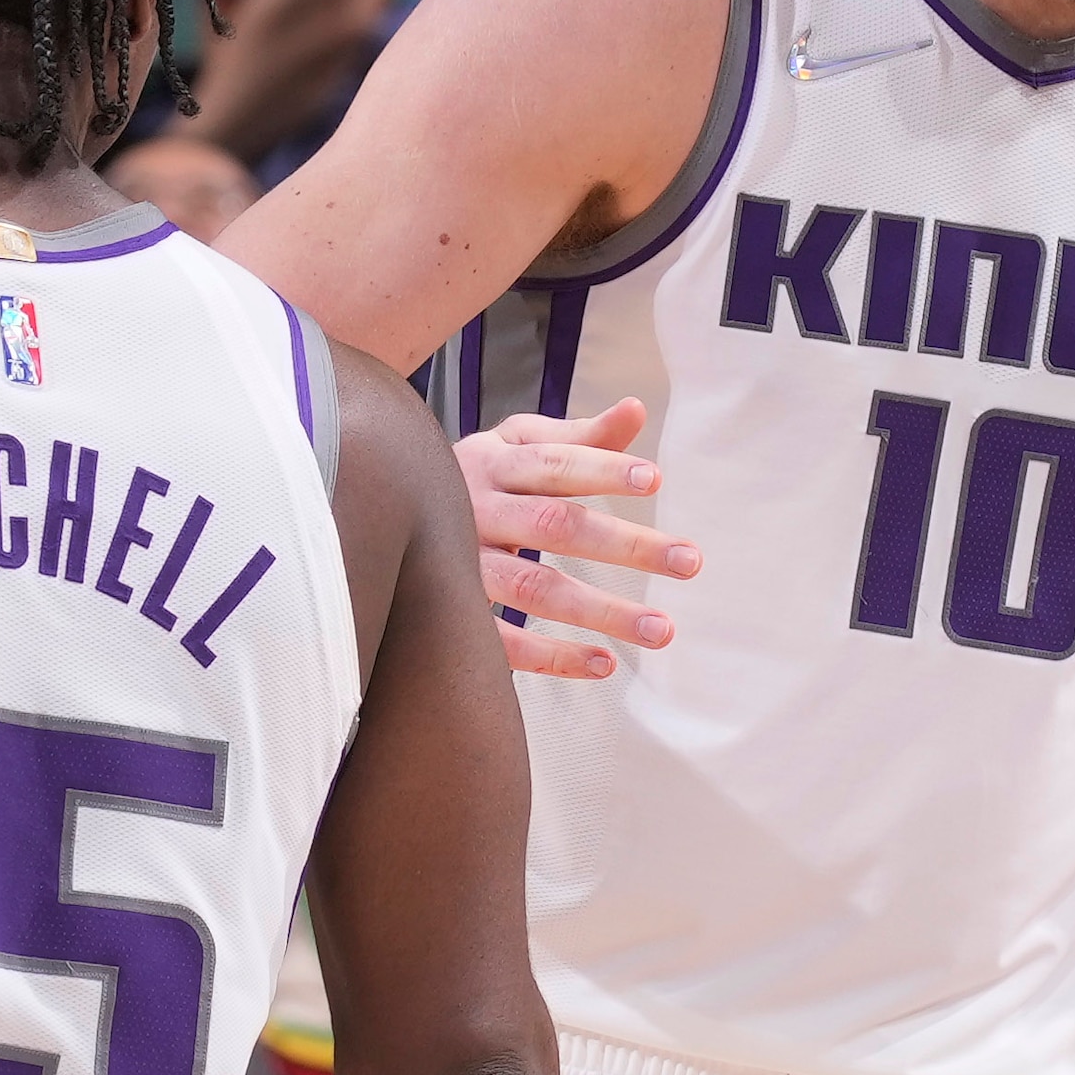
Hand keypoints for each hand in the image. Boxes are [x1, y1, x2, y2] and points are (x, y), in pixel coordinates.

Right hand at [463, 400, 699, 680]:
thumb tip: (637, 410)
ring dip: (601, 611)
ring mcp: (459, 566)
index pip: (555, 464)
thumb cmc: (480, 476)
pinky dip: (551, 657)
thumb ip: (580, 437)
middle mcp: (476, 511)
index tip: (654, 479)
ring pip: (532, 590)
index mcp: (496, 463)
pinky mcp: (452, 613)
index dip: (601, 469)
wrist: (384, 512)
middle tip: (690, 561)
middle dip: (625, 545)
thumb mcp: (519, 445)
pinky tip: (603, 664)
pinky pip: (499, 641)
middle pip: (554, 526)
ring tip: (660, 629)